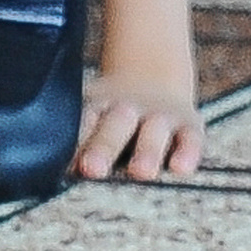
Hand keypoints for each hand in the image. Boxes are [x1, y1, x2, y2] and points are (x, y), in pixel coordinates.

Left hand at [76, 69, 203, 179]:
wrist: (152, 76)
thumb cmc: (112, 114)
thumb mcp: (93, 117)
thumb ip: (79, 144)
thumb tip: (60, 174)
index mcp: (96, 107)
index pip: (82, 124)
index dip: (73, 143)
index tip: (65, 165)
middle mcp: (127, 109)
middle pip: (114, 127)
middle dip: (103, 148)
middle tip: (91, 169)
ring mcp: (160, 117)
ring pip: (153, 133)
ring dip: (146, 152)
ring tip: (141, 172)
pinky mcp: (189, 127)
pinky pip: (190, 140)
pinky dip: (187, 154)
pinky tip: (181, 169)